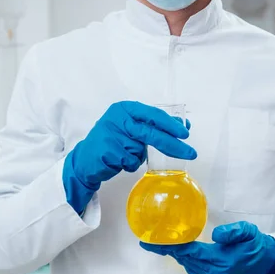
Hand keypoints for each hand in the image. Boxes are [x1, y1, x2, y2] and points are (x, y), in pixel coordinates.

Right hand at [63, 101, 196, 213]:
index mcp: (125, 109)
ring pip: (140, 151)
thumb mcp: (131, 127)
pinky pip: (131, 162)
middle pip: (151, 133)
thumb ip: (153, 125)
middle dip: (172, 145)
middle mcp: (118, 118)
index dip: (171, 125)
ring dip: (137, 157)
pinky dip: (129, 165)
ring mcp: (111, 135)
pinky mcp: (108, 152)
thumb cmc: (112, 141)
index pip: (153, 114)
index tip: (185, 134)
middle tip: (189, 152)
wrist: (85, 158)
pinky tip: (117, 161)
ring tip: (124, 154)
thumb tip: (184, 126)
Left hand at [141, 222, 274, 273]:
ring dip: (176, 254)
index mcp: (222, 260)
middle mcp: (215, 273)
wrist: (261, 262)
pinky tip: (179, 251)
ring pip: (187, 264)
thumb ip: (233, 232)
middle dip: (167, 249)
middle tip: (149, 240)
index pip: (190, 251)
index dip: (170, 246)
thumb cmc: (253, 243)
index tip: (152, 242)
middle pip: (185, 259)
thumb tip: (215, 235)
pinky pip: (192, 270)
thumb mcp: (248, 231)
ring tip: (162, 243)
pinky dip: (185, 260)